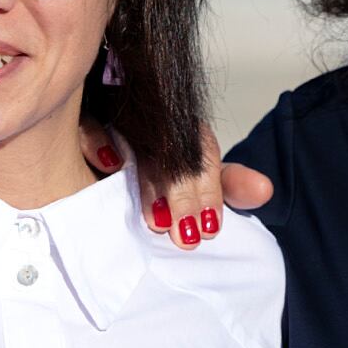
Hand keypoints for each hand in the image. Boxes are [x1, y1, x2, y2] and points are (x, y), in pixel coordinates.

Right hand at [91, 123, 276, 250]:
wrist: (91, 153)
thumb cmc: (150, 168)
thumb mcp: (193, 176)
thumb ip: (226, 184)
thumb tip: (264, 190)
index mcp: (183, 131)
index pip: (204, 153)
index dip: (210, 190)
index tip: (211, 227)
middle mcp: (154, 119)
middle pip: (172, 150)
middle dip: (183, 193)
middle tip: (187, 234)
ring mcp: (118, 114)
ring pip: (135, 136)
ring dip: (149, 181)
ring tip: (158, 219)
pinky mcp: (83, 113)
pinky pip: (87, 121)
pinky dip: (98, 140)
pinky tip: (110, 163)